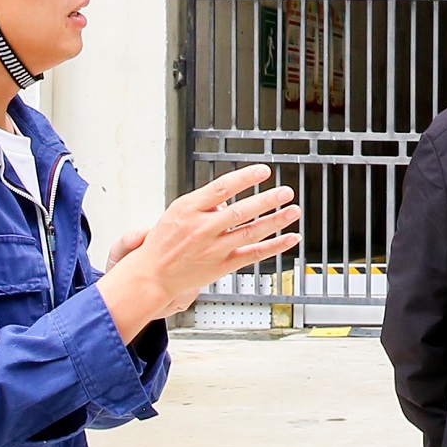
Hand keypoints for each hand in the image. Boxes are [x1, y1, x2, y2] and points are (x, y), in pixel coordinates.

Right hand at [97, 166, 299, 341]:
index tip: (263, 171)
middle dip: (267, 200)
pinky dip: (274, 247)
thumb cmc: (164, 241)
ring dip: (276, 221)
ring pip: (251, 233)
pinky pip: (253, 255)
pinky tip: (290, 238)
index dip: (245, 178)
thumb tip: (231, 199)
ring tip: (293, 210)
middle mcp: (203, 229)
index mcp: (189, 209)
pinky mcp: (222, 266)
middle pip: (241, 211)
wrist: (152, 274)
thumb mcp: (178, 211)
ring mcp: (214, 249)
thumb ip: (206, 203)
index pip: (222, 188)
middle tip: (286, 191)